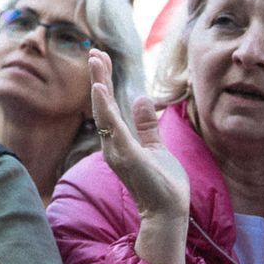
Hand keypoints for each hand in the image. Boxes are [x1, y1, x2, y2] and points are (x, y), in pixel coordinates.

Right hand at [87, 49, 189, 263]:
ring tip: (96, 62)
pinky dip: (104, 108)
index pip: (108, 106)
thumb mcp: (156, 146)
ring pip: (103, 113)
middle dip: (98, 77)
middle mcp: (112, 145)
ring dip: (99, 86)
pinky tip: (100, 90)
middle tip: (94, 51)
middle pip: (100, 106)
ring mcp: (117, 151)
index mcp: (119, 142)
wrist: (168, 212)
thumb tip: (139, 98)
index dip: (104, 81)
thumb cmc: (162, 184)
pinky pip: (112, 128)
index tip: (101, 57)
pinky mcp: (126, 156)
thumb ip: (146, 124)